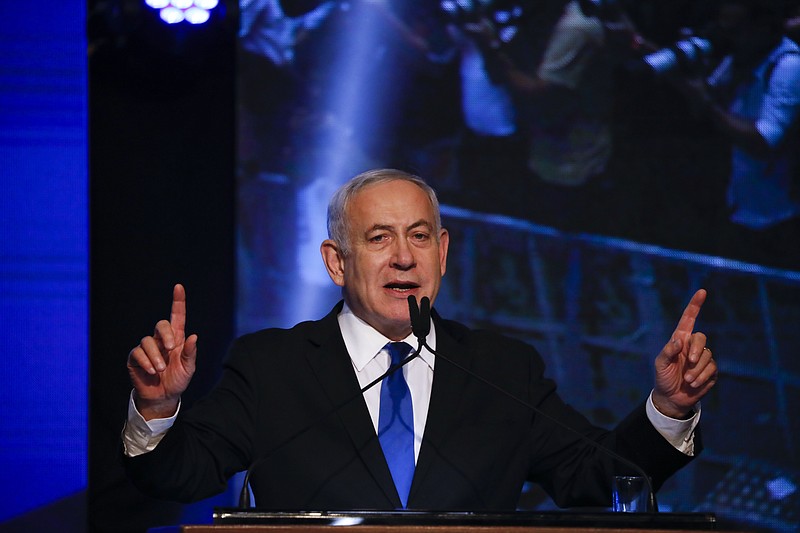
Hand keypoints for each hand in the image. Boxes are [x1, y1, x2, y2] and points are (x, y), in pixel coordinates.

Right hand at [127, 284, 196, 419]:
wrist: (163, 397)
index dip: (178, 301)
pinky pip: (137, 353)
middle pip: (160, 324)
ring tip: (161, 369)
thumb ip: (191, 353)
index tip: (179, 287)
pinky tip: (153, 372)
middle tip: (170, 348)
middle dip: (165, 334)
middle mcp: (161, 340)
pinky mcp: (135, 358)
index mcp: (177, 339)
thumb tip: (194, 336)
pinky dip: (146, 362)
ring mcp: (147, 348)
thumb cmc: (178, 380)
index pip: (177, 316)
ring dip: (156, 355)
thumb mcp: (188, 368)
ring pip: (147, 340)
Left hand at [652, 289, 717, 418]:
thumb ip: (668, 351)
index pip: (688, 320)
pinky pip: (712, 368)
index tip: (701, 291)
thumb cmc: (663, 378)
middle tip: (689, 363)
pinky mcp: (711, 371)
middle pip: (701, 338)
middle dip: (696, 350)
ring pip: (707, 355)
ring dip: (697, 369)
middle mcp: (692, 347)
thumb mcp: (660, 364)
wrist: (671, 398)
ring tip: (687, 380)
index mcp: (679, 340)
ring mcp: (703, 359)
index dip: (695, 305)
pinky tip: (694, 384)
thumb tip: (680, 340)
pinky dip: (702, 377)